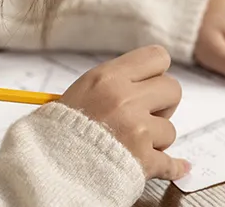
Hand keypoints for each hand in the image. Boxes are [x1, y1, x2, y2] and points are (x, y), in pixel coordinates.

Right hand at [59, 45, 187, 180]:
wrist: (46, 168)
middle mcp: (124, 99)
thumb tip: (143, 83)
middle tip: (146, 115)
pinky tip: (178, 166)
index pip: (157, 57)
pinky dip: (172, 167)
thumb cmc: (58, 131)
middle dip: (163, 104)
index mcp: (108, 77)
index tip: (149, 84)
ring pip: (170, 129)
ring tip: (134, 143)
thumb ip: (114, 84)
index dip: (157, 72)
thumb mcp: (80, 91)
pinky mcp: (141, 161)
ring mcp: (135, 130)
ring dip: (157, 139)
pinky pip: (170, 163)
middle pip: (173, 89)